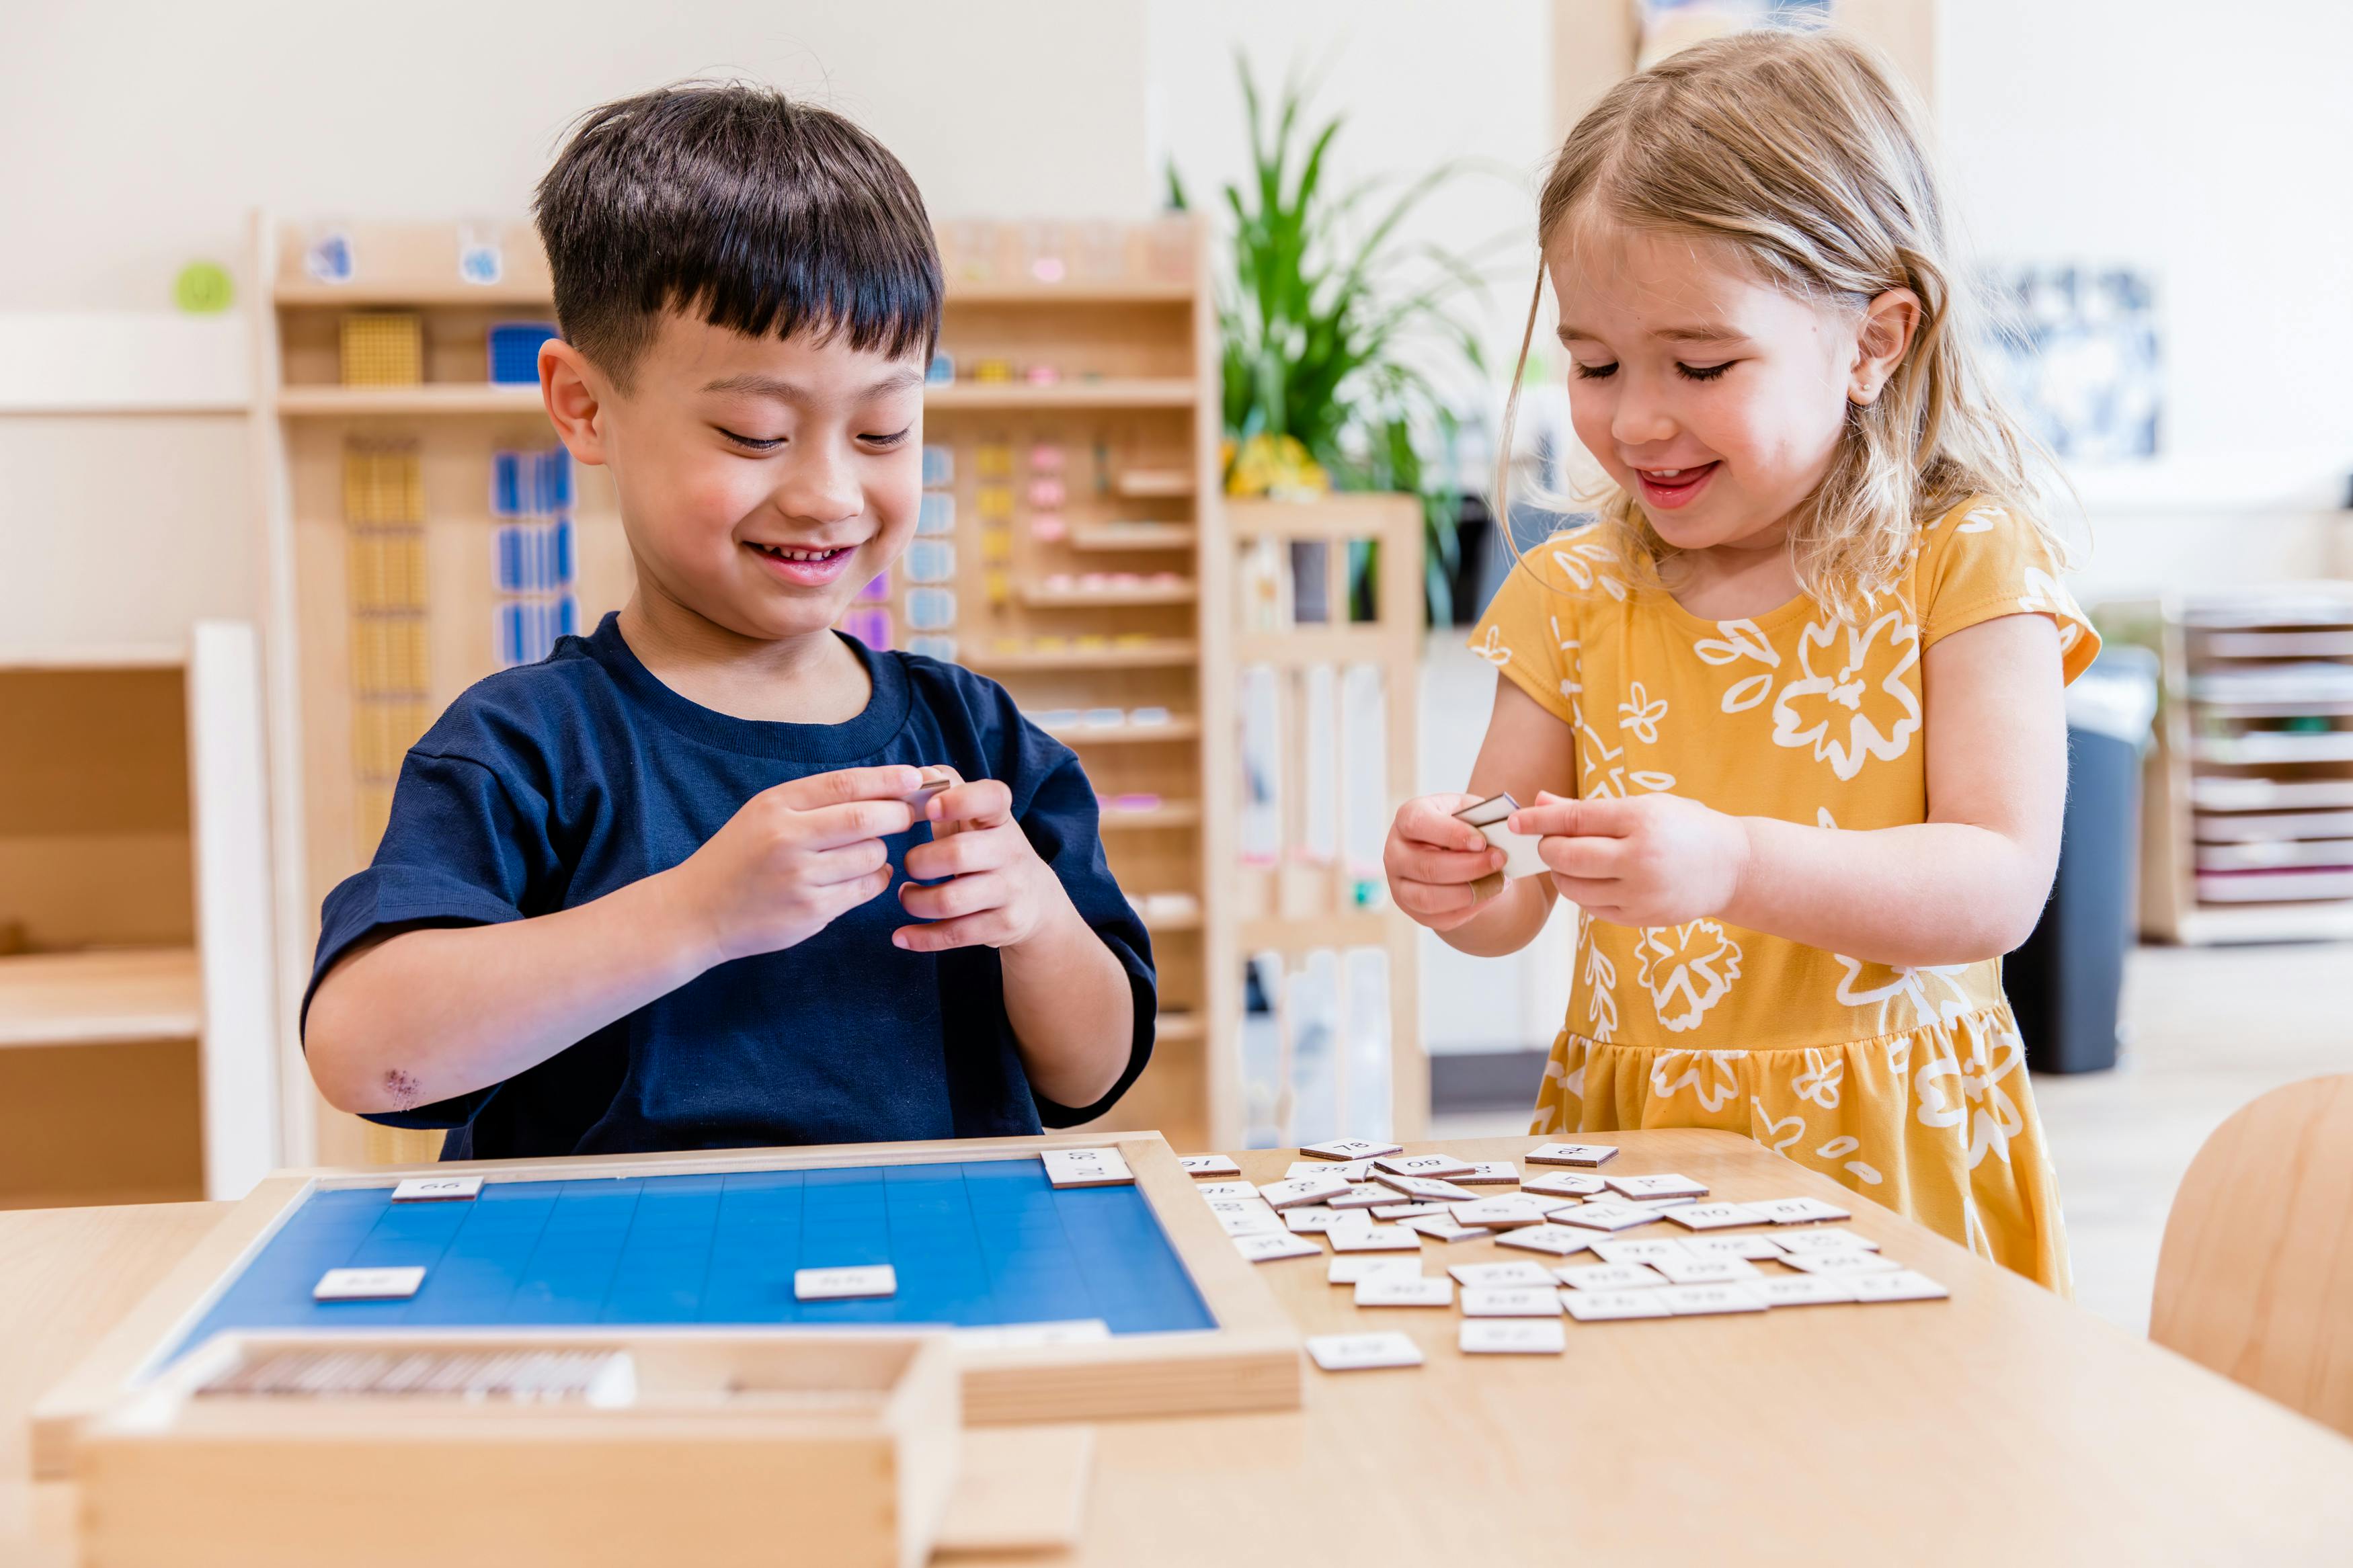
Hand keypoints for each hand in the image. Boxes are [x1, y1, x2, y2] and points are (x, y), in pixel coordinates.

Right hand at [672, 764, 920, 962]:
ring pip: (872, 856)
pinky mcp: (811, 912)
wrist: (697, 911)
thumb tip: (885, 787)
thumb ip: (816, 800)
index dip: (887, 779)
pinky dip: (874, 879)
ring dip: (882, 851)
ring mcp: (800, 878)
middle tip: (908, 815)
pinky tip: (859, 876)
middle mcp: (787, 839)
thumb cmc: (740, 856)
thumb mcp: (765, 814)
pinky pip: (865, 889)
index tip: (915, 777)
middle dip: (898, 814)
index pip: (845, 784)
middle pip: (866, 818)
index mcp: (776, 806)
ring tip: (867, 851)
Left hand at [893, 776, 1073, 951]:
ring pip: (951, 900)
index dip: (960, 800)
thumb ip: (947, 791)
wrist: (1036, 901)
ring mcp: (1010, 891)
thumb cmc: (987, 849)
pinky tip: (901, 936)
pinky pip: (955, 935)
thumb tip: (917, 774)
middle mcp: (1011, 852)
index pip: (992, 798)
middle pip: (958, 854)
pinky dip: (921, 938)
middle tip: (909, 864)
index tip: (931, 808)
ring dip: (915, 901)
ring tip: (907, 896)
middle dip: (920, 861)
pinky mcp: (1004, 925)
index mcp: (1001, 819)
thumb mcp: (976, 818)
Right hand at [1384, 792, 1508, 932]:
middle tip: (1500, 861)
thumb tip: (1509, 827)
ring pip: (1429, 899)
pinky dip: (1469, 909)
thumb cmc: (1461, 825)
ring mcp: (1399, 884)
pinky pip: (1439, 918)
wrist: (1452, 849)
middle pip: (1427, 867)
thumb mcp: (1470, 810)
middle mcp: (1395, 852)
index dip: (1451, 834)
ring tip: (1498, 882)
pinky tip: (1490, 895)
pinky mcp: (1411, 908)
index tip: (1482, 842)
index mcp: (1407, 818)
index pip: (1419, 824)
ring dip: (1469, 893)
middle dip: (1469, 868)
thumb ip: (1484, 815)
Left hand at [1511, 790, 1747, 927]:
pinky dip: (1582, 892)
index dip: (1539, 820)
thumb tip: (1539, 803)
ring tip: (1570, 860)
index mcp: (1641, 820)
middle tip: (1547, 841)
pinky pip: (1592, 907)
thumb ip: (1588, 809)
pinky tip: (1592, 879)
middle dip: (1547, 848)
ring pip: (1574, 887)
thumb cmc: (1684, 827)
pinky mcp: (1641, 919)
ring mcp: (1641, 893)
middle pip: (1568, 857)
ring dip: (1561, 873)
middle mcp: (1640, 859)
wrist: (1733, 867)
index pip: (1575, 820)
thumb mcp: (1643, 805)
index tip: (1515, 820)